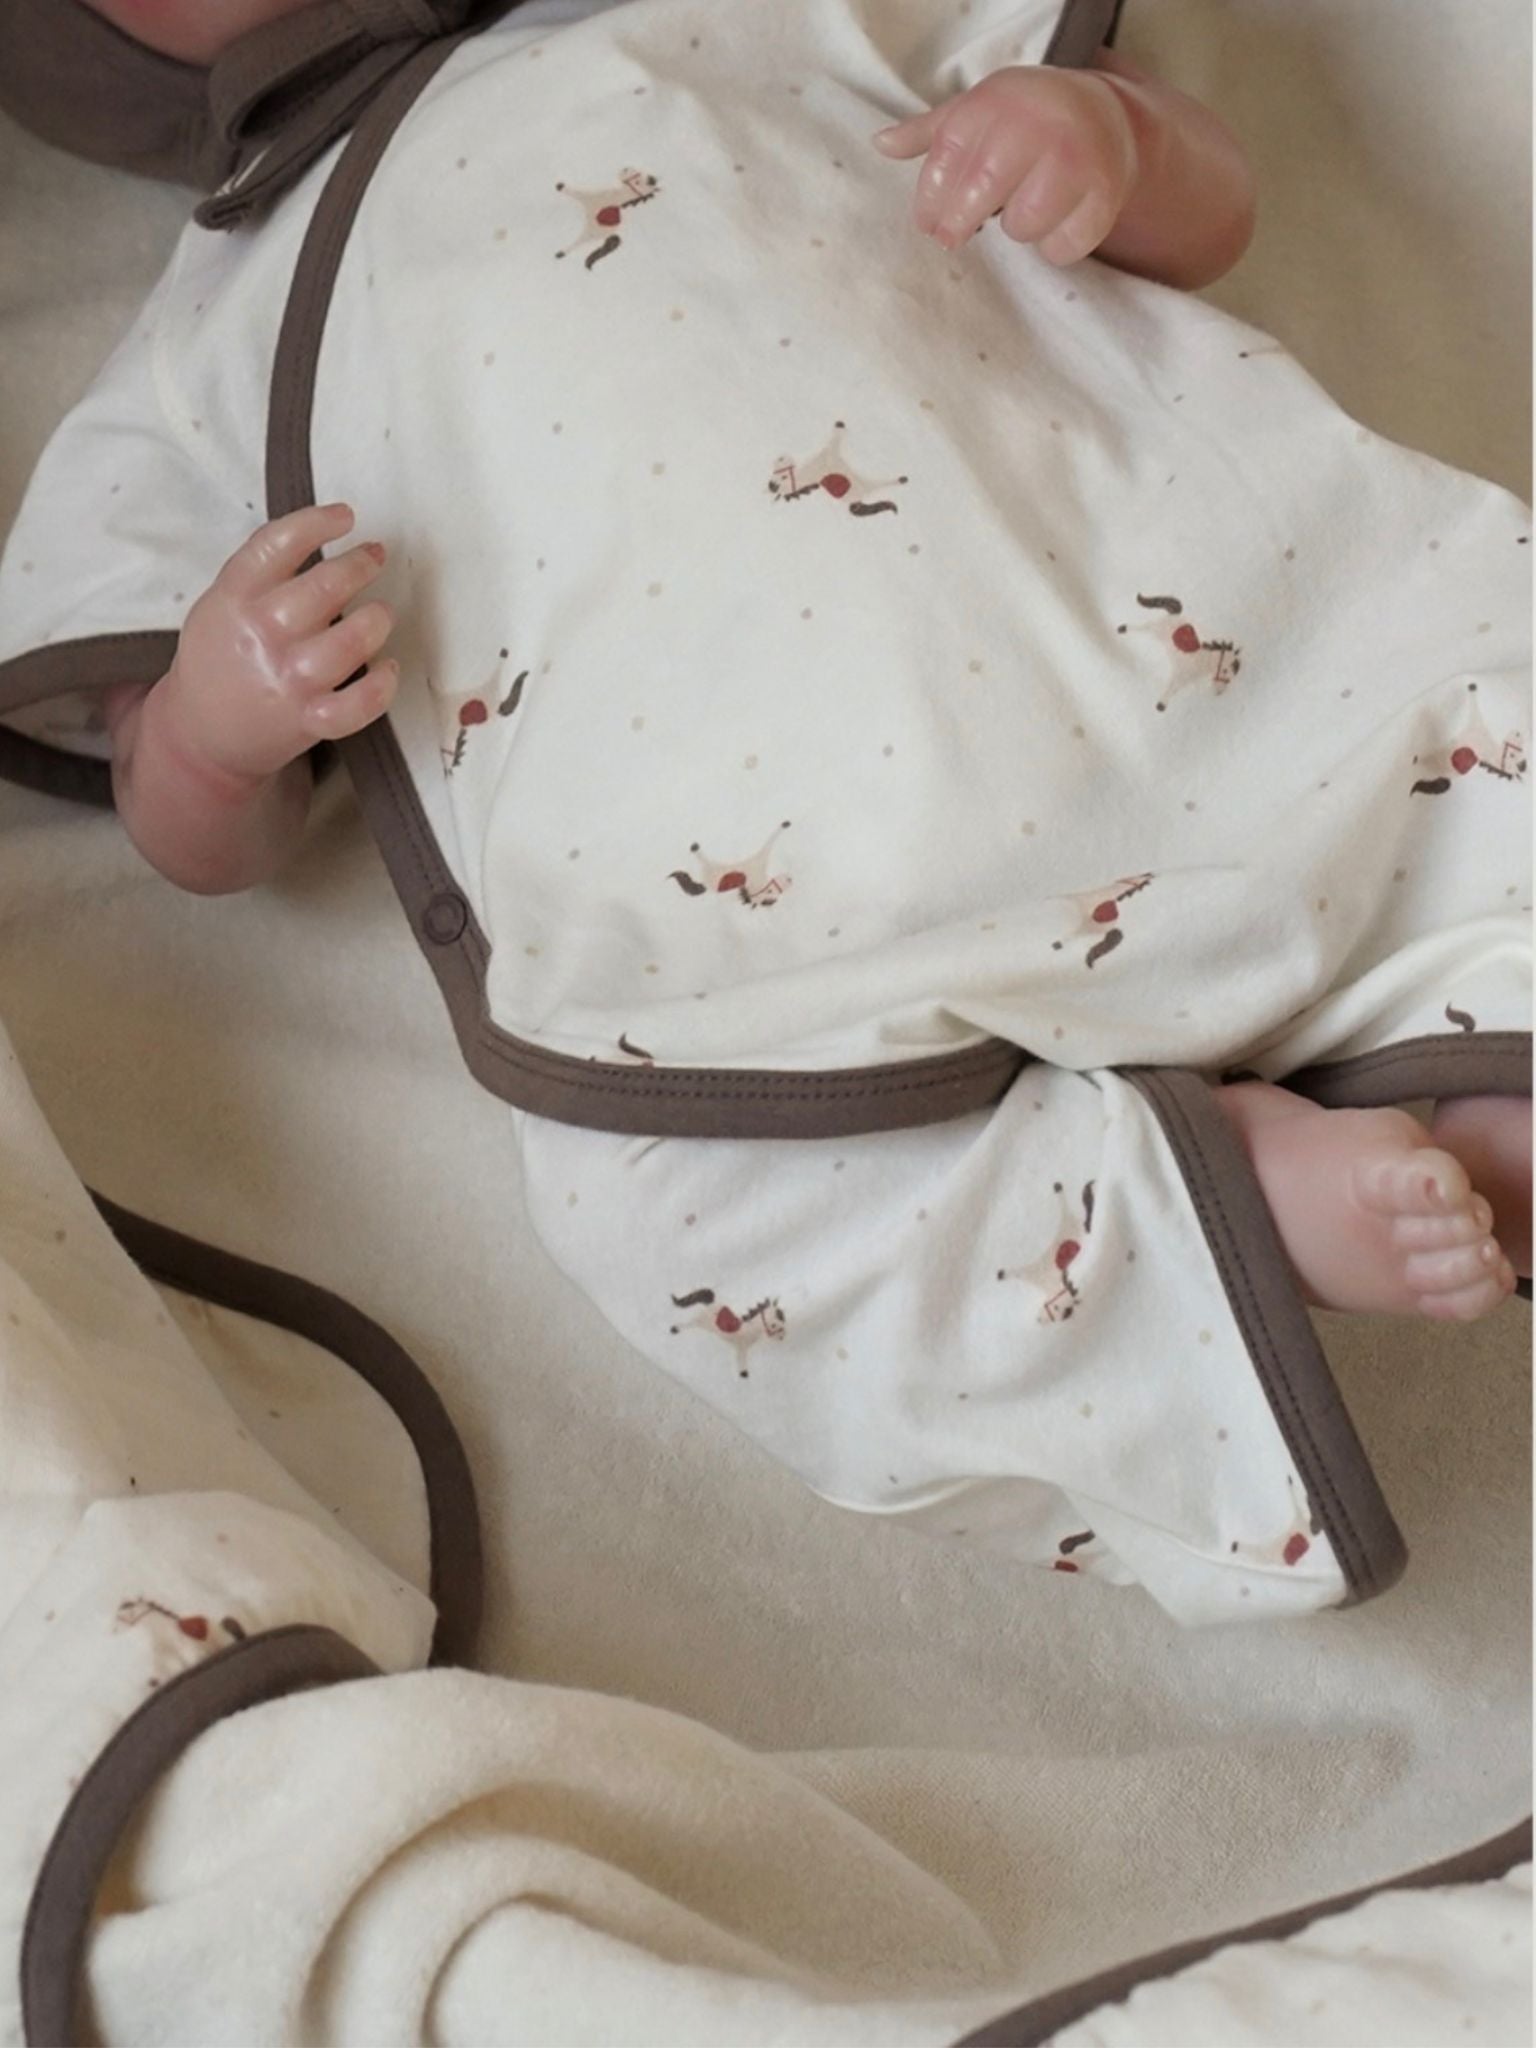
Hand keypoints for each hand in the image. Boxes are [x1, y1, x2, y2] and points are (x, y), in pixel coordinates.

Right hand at [157, 502, 396, 782]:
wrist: (200, 734)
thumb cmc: (219, 660)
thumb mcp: (219, 605)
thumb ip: (259, 574)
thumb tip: (319, 538)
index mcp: (234, 598)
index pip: (278, 543)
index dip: (318, 522)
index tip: (345, 516)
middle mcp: (263, 635)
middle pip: (326, 587)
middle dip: (361, 565)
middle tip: (373, 557)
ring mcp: (289, 679)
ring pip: (352, 640)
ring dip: (378, 619)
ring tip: (381, 612)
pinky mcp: (310, 720)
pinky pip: (360, 703)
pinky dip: (383, 684)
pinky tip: (388, 666)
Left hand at [874, 65, 1137, 265]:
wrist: (1102, 115)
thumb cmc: (1023, 121)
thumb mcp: (976, 114)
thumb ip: (929, 133)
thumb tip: (880, 144)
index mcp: (997, 102)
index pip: (948, 158)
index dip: (930, 200)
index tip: (926, 223)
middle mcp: (1037, 124)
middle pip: (982, 192)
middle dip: (959, 224)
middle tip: (954, 236)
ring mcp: (1076, 158)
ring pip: (1023, 225)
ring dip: (1016, 229)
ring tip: (1024, 209)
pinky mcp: (1105, 194)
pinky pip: (1061, 246)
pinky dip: (1054, 245)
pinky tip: (1058, 221)